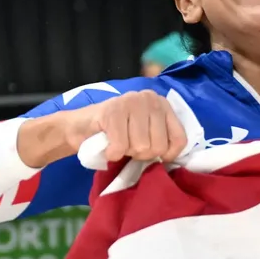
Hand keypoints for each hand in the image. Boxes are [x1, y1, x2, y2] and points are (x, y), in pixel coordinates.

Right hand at [61, 91, 188, 163]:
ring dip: (126, 152)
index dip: (168, 155)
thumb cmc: (118, 133)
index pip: (179, 139)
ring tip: (119, 143)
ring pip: (141, 146)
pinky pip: (121, 146)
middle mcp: (151, 99)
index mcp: (163, 105)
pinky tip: (108, 147)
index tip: (155, 157)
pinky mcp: (113, 110)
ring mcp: (132, 102)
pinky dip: (112, 154)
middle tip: (129, 146)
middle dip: (142, 154)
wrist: (80, 127)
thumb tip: (170, 159)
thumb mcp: (147, 133)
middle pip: (159, 146)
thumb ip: (162, 140)